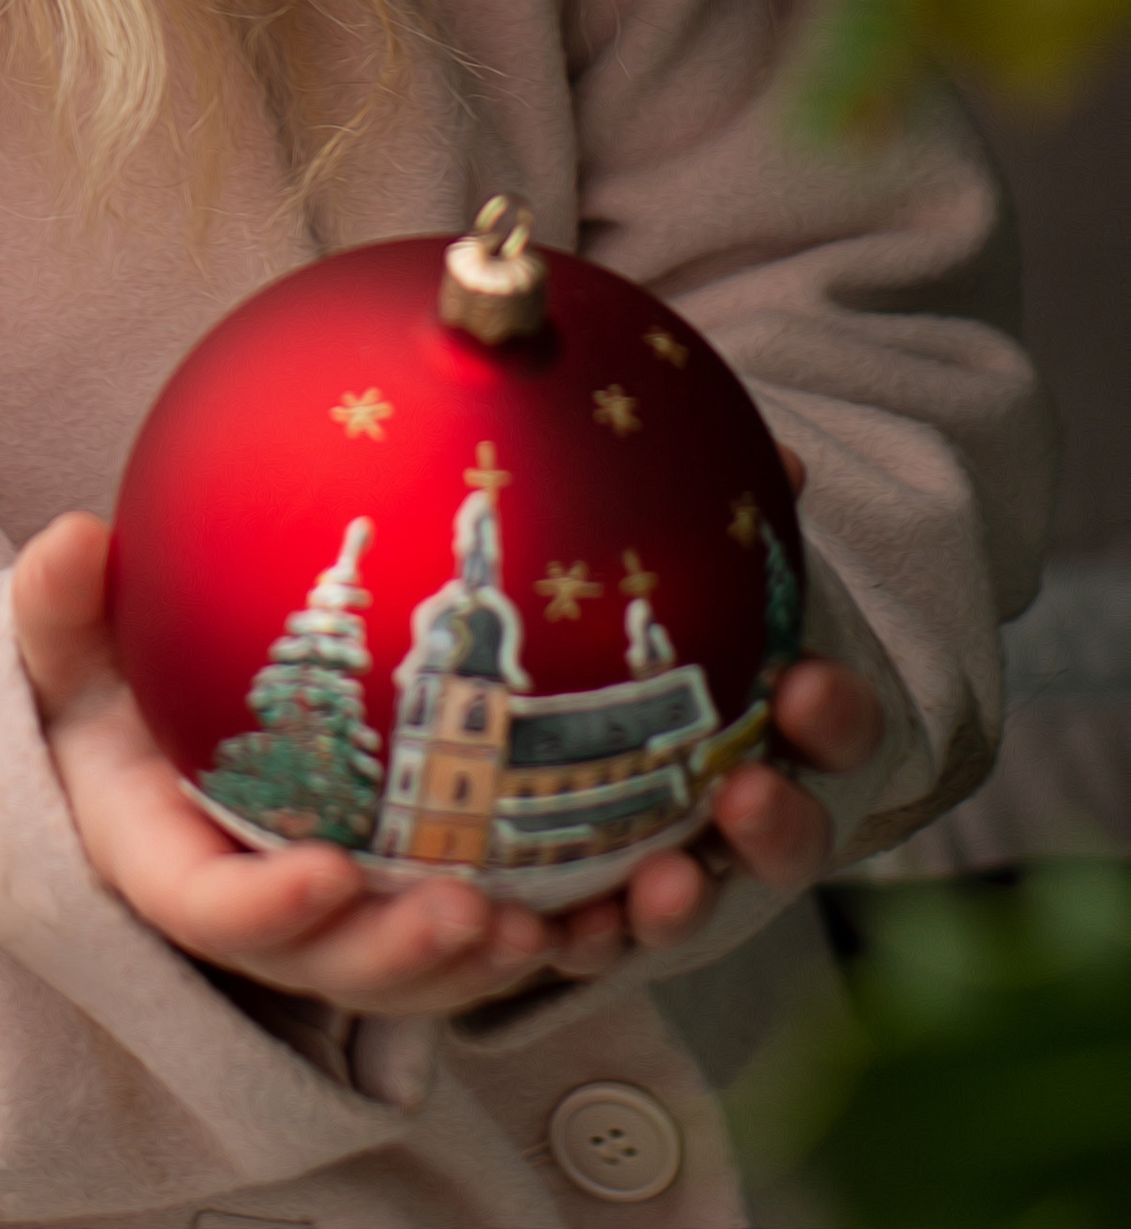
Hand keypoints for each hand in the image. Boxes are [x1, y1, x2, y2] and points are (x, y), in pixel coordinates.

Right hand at [11, 485, 879, 1021]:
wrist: (160, 751)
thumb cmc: (115, 703)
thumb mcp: (72, 658)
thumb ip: (63, 612)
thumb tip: (70, 538)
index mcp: (178, 869)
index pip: (215, 913)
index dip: (270, 911)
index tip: (323, 877)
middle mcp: (272, 921)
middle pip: (343, 971)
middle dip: (411, 960)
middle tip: (481, 923)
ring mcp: (353, 928)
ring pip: (437, 976)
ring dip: (509, 959)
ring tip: (581, 924)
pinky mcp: (427, 908)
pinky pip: (502, 931)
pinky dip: (570, 924)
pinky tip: (646, 882)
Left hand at [606, 445, 882, 940]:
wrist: (592, 656)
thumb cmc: (666, 590)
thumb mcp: (699, 545)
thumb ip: (737, 505)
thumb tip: (784, 458)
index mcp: (793, 721)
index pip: (843, 725)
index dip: (836, 714)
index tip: (809, 681)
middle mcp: (755, 805)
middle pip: (792, 835)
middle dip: (779, 826)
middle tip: (745, 797)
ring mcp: (689, 864)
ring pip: (703, 900)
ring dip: (686, 904)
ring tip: (658, 891)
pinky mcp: (611, 901)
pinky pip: (605, 931)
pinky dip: (589, 938)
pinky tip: (552, 930)